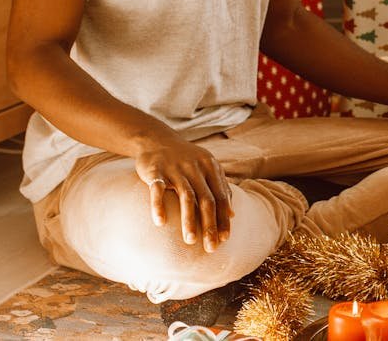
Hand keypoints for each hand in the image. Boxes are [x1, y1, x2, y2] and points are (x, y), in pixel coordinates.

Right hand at [135, 138, 234, 252]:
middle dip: (210, 225)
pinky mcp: (156, 170)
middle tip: (211, 248)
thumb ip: (219, 188)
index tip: (224, 239)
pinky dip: (159, 205)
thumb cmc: (185, 159)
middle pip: (207, 199)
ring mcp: (175, 168)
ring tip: (190, 241)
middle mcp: (195, 167)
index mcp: (210, 167)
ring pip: (186, 196)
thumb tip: (232, 214)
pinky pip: (158, 189)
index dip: (223, 218)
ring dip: (189, 220)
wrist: (156, 139)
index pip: (221, 196)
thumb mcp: (206, 168)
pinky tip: (160, 222)